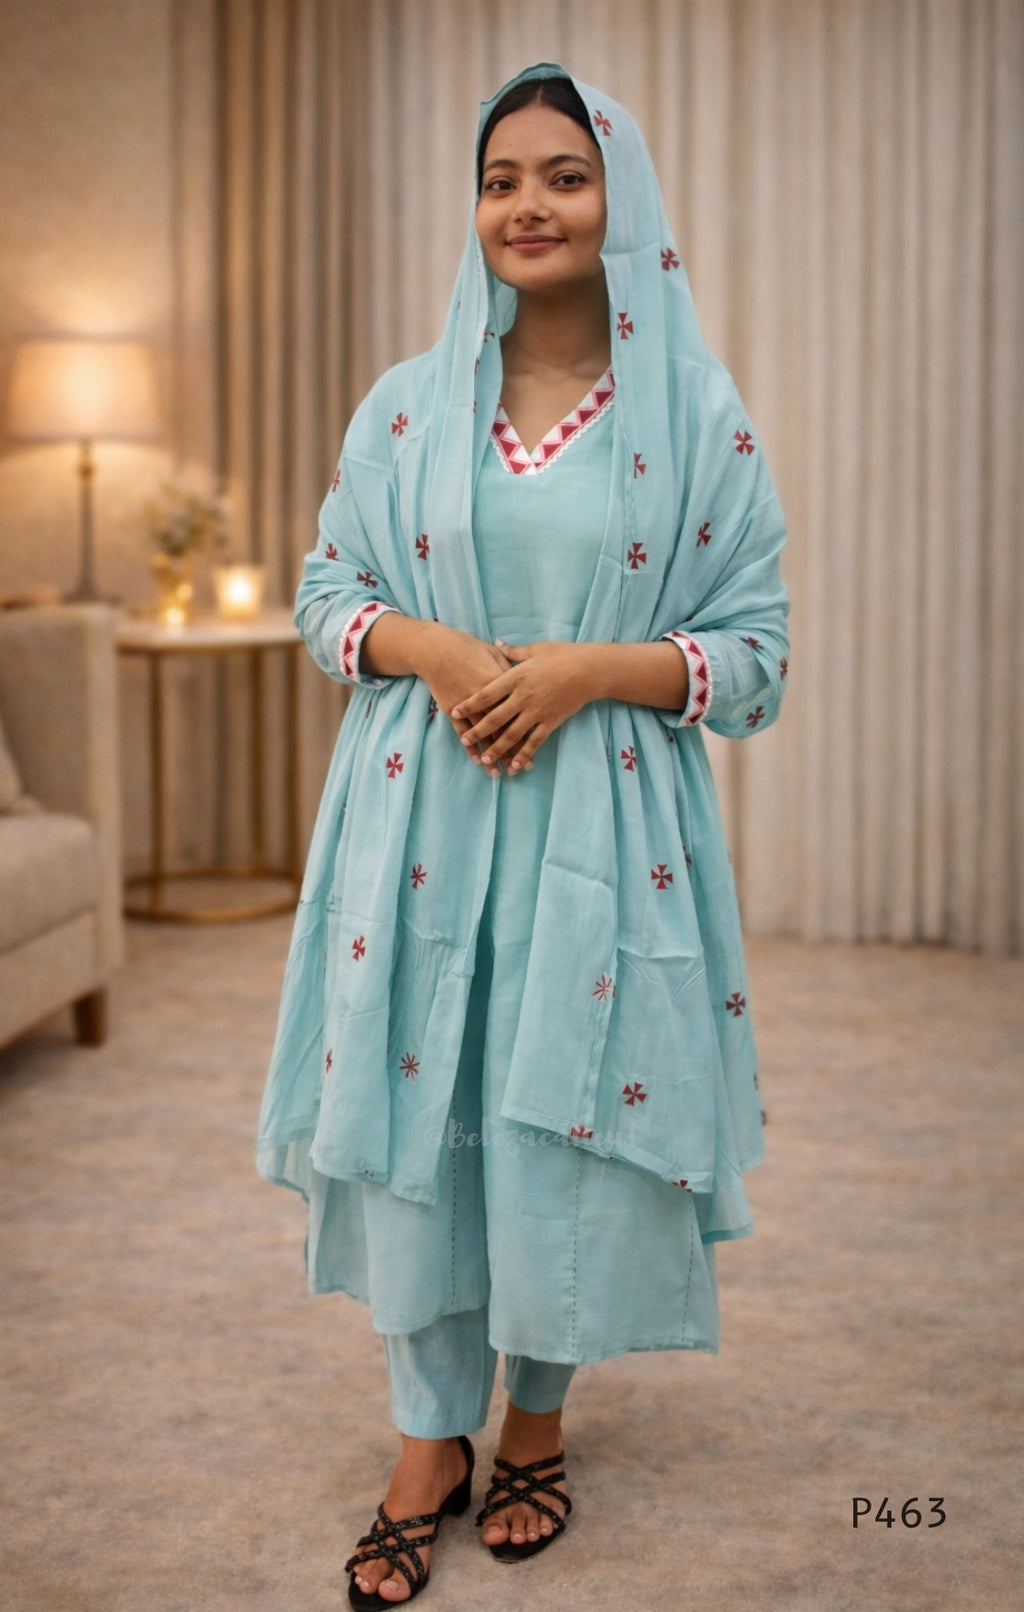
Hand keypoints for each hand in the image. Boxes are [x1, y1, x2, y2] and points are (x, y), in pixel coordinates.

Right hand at [414, 623, 522, 777]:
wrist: (435, 649)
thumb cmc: (465, 646)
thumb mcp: (492, 652)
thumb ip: (511, 664)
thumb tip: (526, 667)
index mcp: (501, 683)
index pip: (518, 711)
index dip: (528, 729)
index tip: (537, 744)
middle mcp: (487, 699)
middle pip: (503, 728)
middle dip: (512, 750)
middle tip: (522, 768)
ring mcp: (468, 706)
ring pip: (484, 735)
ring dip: (491, 755)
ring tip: (499, 772)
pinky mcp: (452, 710)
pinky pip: (463, 732)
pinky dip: (470, 747)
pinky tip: (477, 760)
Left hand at [450, 638, 599, 771]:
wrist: (591, 669)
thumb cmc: (563, 655)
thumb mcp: (536, 649)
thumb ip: (513, 651)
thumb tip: (496, 643)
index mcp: (517, 677)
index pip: (486, 693)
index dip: (469, 704)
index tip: (454, 711)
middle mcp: (524, 697)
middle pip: (495, 718)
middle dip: (477, 731)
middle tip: (464, 739)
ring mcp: (537, 711)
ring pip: (512, 734)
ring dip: (497, 748)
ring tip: (485, 758)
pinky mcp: (551, 721)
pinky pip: (535, 742)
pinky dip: (524, 754)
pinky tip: (515, 765)